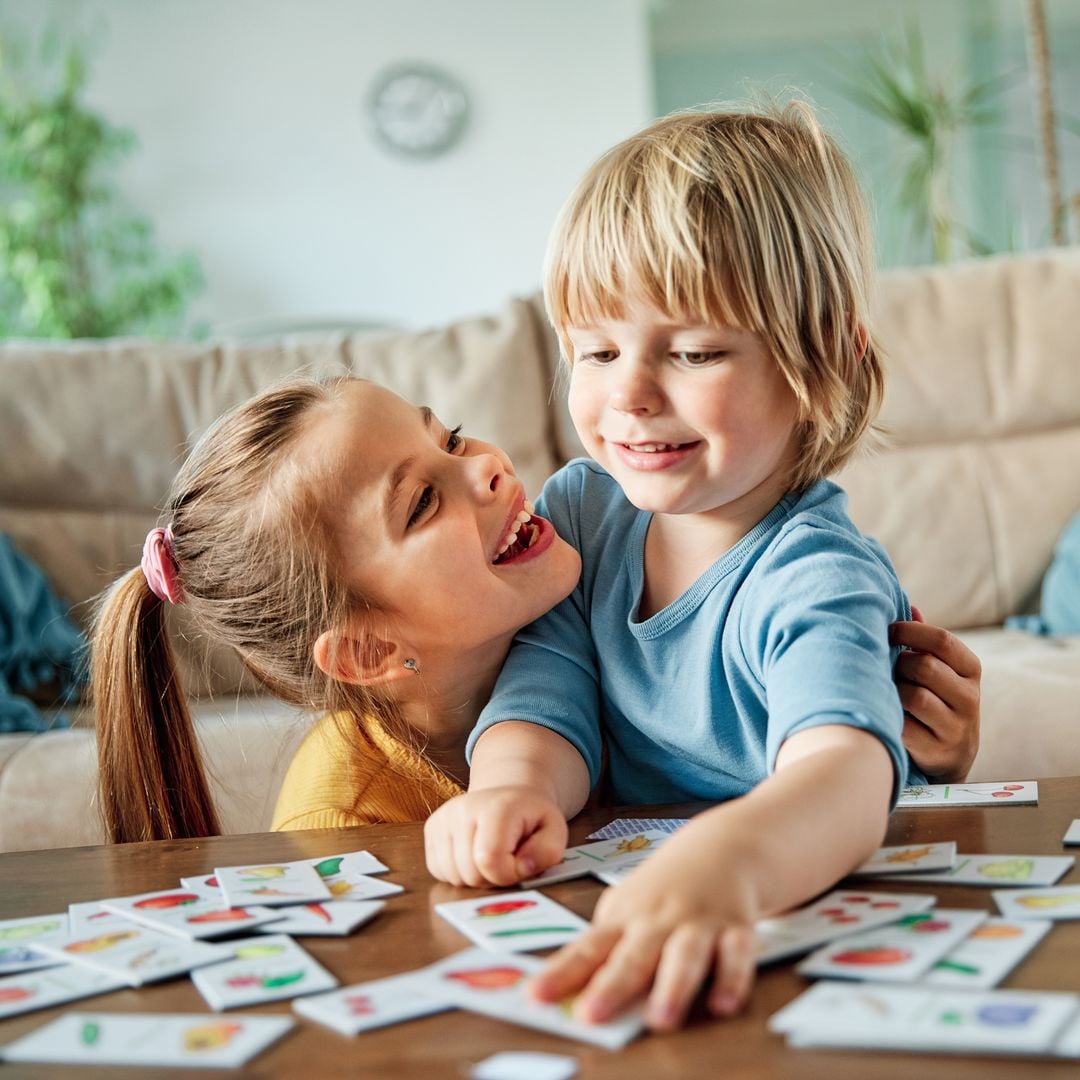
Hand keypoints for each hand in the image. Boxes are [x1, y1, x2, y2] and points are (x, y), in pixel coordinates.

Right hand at [423, 786, 567, 887]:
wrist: (509, 796)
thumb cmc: (531, 818)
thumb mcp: (555, 830)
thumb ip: (548, 852)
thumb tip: (522, 867)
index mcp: (496, 807)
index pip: (489, 860)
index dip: (509, 873)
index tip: (521, 862)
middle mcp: (463, 808)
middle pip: (470, 874)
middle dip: (493, 878)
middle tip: (507, 859)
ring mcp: (443, 817)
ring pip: (453, 876)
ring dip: (475, 878)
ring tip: (491, 856)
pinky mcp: (431, 828)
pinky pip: (439, 871)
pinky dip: (458, 873)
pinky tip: (473, 856)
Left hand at [530, 829, 757, 1031]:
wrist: (720, 846)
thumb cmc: (664, 889)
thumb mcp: (627, 909)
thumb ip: (605, 949)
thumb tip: (568, 991)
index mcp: (625, 919)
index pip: (588, 949)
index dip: (561, 973)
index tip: (536, 995)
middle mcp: (658, 921)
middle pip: (633, 956)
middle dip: (612, 986)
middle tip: (591, 1014)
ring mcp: (697, 923)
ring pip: (684, 956)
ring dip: (672, 987)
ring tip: (661, 1019)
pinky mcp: (736, 928)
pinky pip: (737, 955)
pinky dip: (733, 978)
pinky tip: (724, 1004)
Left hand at [890, 605, 981, 782]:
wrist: (949, 756)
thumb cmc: (934, 699)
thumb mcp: (938, 669)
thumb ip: (924, 642)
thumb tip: (910, 607)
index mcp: (971, 670)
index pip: (943, 640)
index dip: (910, 631)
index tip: (889, 630)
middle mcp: (970, 698)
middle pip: (924, 666)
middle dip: (900, 665)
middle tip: (891, 670)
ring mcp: (957, 728)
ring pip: (914, 696)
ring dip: (894, 693)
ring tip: (891, 694)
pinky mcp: (939, 753)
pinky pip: (904, 726)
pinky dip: (890, 718)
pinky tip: (889, 716)